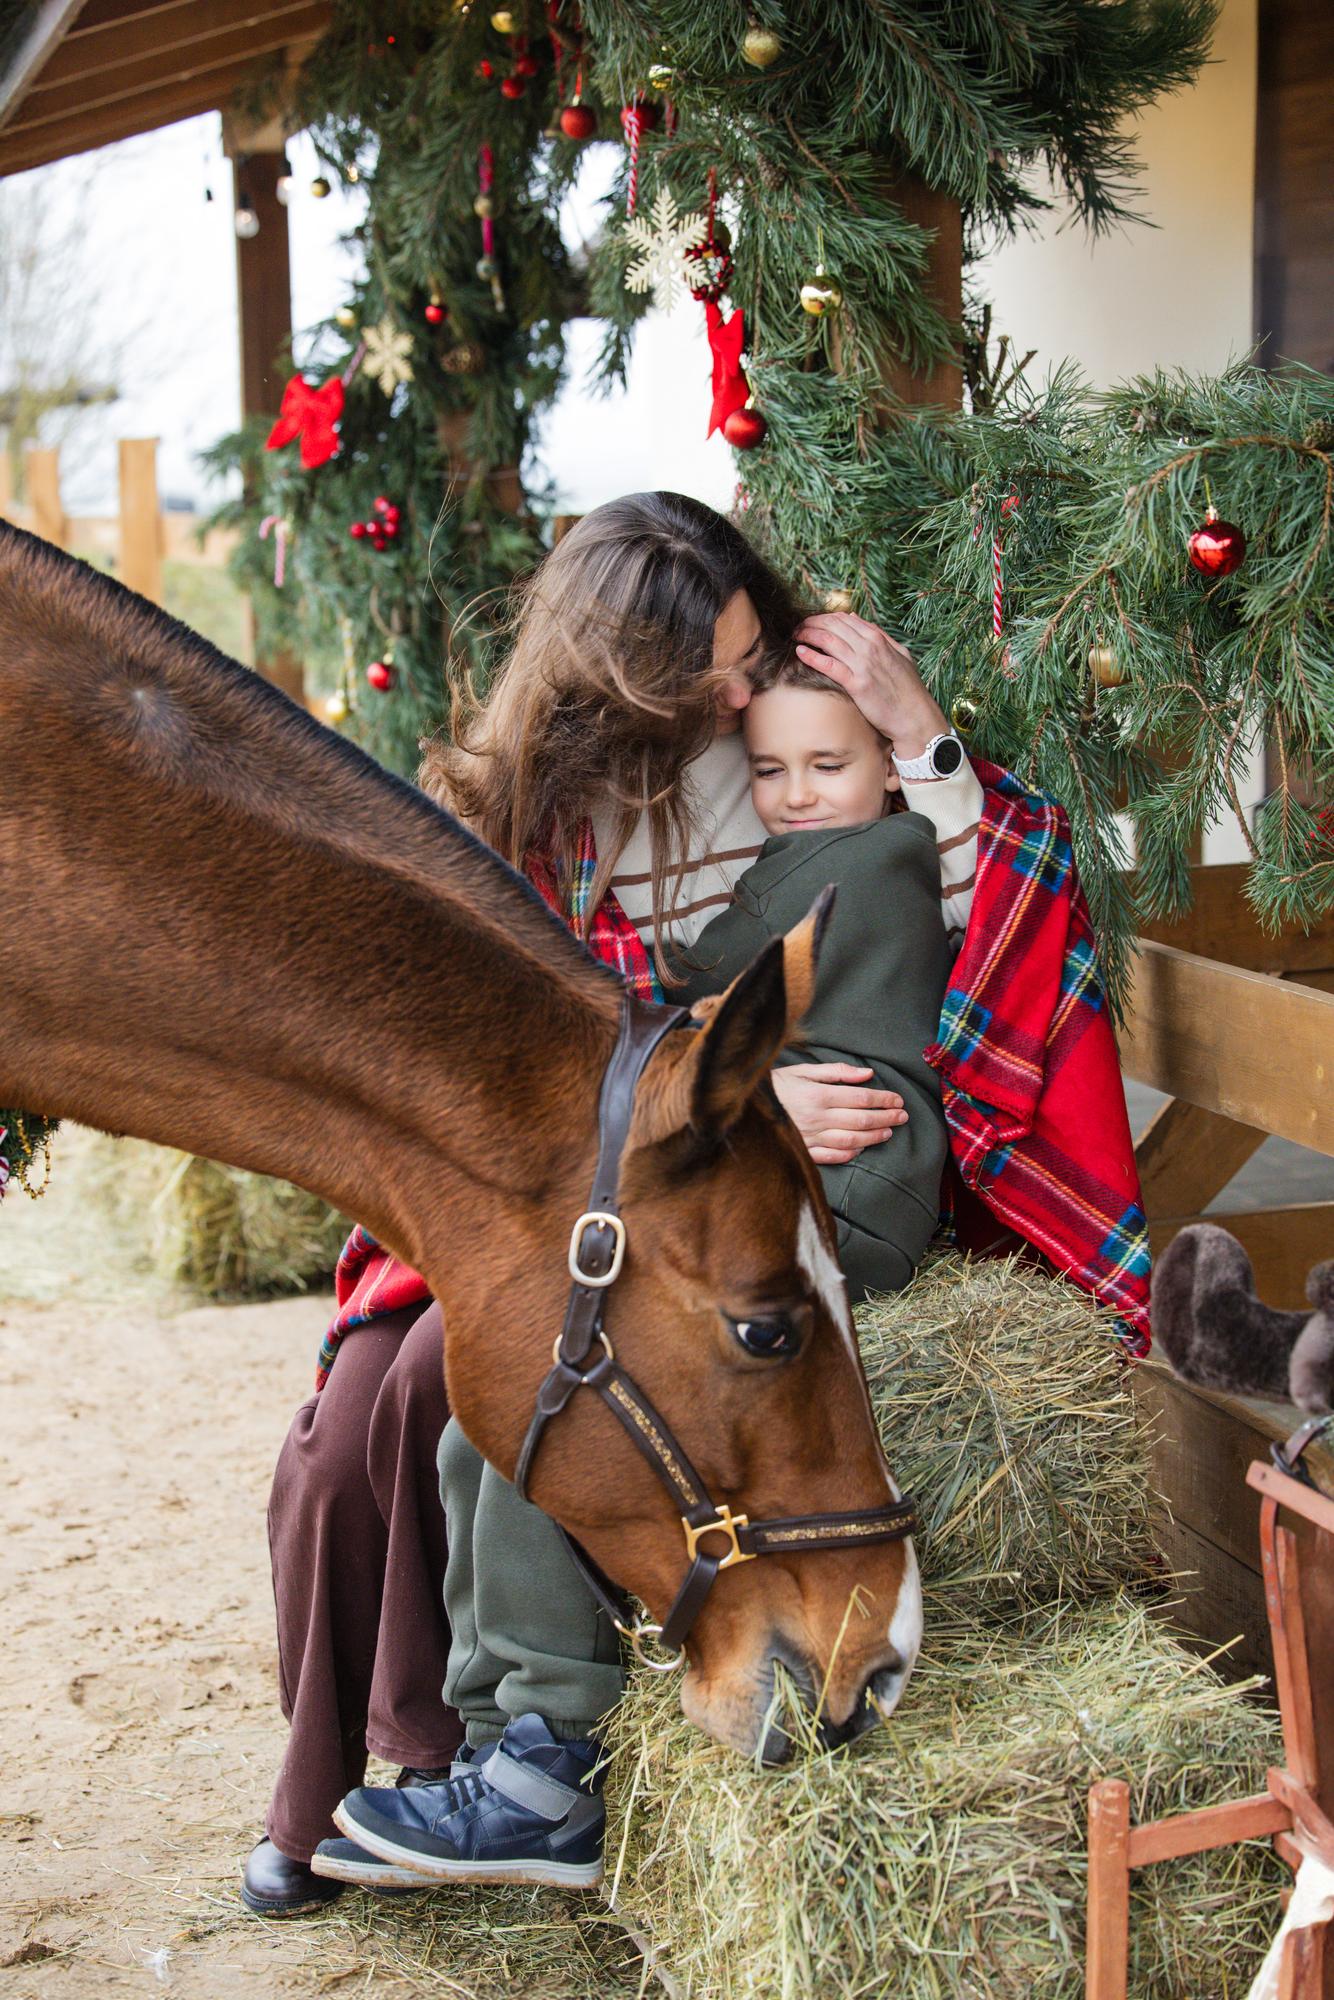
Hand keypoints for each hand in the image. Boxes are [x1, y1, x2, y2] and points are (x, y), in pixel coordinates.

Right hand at [771, 1062, 907, 1165]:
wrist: (743, 1107)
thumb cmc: (775, 1086)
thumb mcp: (804, 1070)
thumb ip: (837, 1072)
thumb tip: (867, 1073)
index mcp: (818, 1094)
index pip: (861, 1098)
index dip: (883, 1099)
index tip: (898, 1100)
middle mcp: (817, 1117)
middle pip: (861, 1120)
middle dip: (886, 1117)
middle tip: (902, 1116)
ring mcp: (810, 1137)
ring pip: (851, 1140)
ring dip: (873, 1137)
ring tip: (888, 1132)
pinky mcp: (802, 1151)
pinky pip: (831, 1156)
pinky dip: (849, 1153)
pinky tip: (860, 1148)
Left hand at [794, 612, 946, 759]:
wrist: (914, 715)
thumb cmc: (907, 688)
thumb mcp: (899, 654)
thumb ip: (878, 635)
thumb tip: (854, 618)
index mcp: (878, 638)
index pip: (844, 619)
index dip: (824, 618)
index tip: (811, 622)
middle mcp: (869, 647)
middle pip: (833, 626)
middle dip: (811, 623)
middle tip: (797, 628)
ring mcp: (863, 665)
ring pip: (828, 640)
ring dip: (808, 635)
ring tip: (795, 636)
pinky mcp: (857, 684)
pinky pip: (829, 665)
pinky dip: (812, 656)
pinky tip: (800, 652)